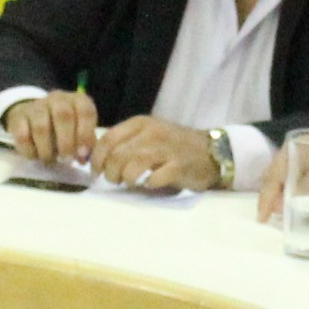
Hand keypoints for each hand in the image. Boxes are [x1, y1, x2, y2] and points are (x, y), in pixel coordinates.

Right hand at [2, 91, 98, 167]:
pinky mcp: (18, 116)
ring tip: (50, 160)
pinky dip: (29, 150)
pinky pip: (22, 135)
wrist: (33, 115)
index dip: (85, 134)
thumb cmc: (63, 128)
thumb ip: (84, 145)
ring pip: (41, 127)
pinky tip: (35, 156)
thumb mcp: (78, 132)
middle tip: (66, 160)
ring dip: (47, 149)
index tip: (82, 154)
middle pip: (63, 115)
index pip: (85, 111)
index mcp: (77, 101)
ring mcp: (36, 106)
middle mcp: (58, 99)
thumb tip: (84, 159)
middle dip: (66, 142)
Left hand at [93, 115, 219, 191]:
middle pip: (117, 155)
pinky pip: (154, 178)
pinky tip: (149, 184)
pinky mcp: (179, 166)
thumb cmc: (173, 147)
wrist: (211, 152)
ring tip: (129, 182)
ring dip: (126, 178)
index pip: (107, 139)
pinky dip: (148, 184)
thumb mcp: (147, 136)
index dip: (97, 158)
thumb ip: (125, 144)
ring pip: (132, 166)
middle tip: (116, 180)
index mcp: (140, 123)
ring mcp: (166, 149)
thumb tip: (98, 160)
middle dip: (110, 172)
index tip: (97, 172)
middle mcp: (152, 132)